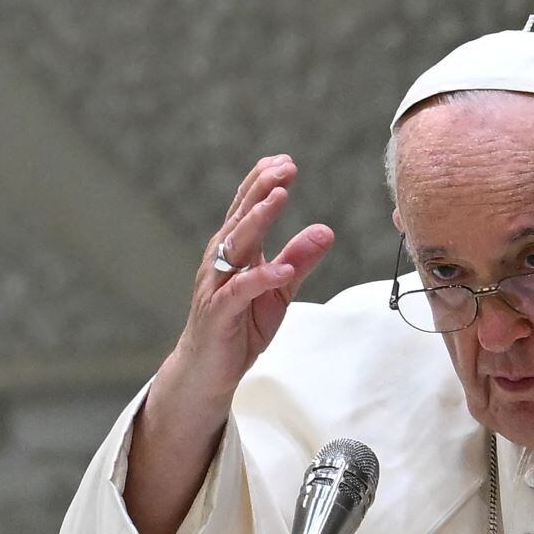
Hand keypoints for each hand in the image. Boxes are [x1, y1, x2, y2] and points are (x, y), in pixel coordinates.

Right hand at [159, 154, 336, 407]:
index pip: (247, 209)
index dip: (264, 184)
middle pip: (240, 218)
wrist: (207, 371)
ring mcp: (216, 286)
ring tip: (279, 198)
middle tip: (284, 167)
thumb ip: (299, 260)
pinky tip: (281, 269)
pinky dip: (260, 278)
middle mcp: (220, 262)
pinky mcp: (219, 314)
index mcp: (235, 252)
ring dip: (257, 221)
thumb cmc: (239, 327)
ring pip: (235, 246)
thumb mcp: (279, 291)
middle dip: (261, 190)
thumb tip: (325, 230)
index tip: (286, 161)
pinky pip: (239, 291)